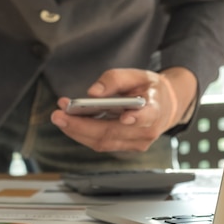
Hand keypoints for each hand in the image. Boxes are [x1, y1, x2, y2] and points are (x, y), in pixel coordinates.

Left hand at [50, 67, 196, 151]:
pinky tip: (69, 121)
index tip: (125, 117)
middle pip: (111, 133)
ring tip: (58, 116)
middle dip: (81, 126)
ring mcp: (136, 144)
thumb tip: (92, 93)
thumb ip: (115, 80)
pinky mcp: (124, 147)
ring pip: (102, 142)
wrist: (165, 106)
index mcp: (155, 110)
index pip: (147, 117)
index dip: (136, 119)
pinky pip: (100, 143)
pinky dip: (82, 133)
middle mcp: (146, 132)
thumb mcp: (136, 75)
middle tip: (58, 115)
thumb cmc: (148, 89)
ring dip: (76, 131)